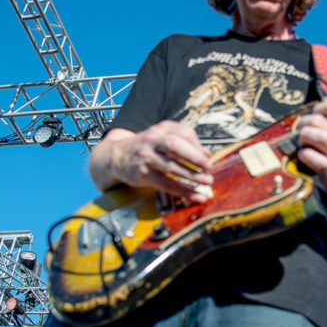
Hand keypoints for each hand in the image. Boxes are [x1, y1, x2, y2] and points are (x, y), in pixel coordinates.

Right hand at [90, 122, 213, 202]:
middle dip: (195, 157)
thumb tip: (207, 154)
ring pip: (171, 166)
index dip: (197, 145)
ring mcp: (146, 157)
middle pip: (175, 146)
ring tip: (207, 181)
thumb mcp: (162, 137)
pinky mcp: (143, 174)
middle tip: (209, 168)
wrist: (117, 156)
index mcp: (160, 129)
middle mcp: (152, 140)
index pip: (183, 133)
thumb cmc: (147, 147)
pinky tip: (196, 196)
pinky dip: (184, 191)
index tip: (207, 157)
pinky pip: (166, 184)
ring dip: (192, 176)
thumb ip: (184, 142)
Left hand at [294, 99, 326, 207]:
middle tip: (303, 130)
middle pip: (316, 120)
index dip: (317, 108)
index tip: (315, 115)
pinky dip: (302, 154)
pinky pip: (308, 155)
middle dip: (304, 123)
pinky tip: (306, 156)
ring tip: (304, 142)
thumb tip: (326, 101)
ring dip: (302, 137)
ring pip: (310, 134)